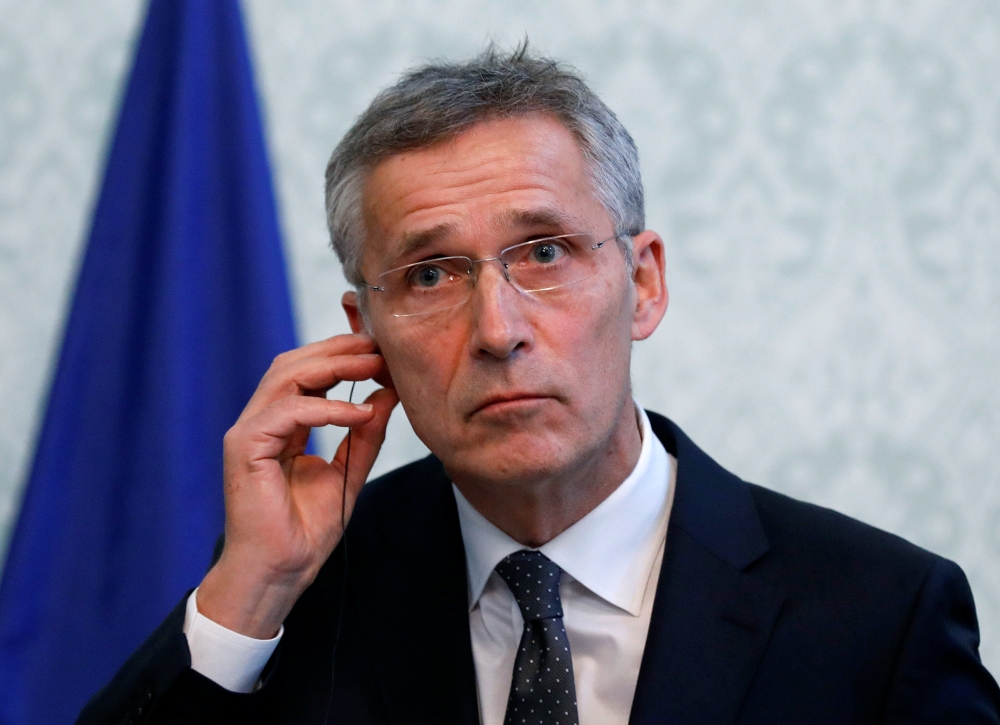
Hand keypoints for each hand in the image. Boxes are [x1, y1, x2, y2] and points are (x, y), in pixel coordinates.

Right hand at [197, 333, 397, 637]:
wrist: (280, 573)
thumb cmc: (305, 532)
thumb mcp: (348, 473)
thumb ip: (365, 435)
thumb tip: (387, 396)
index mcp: (280, 425)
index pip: (307, 373)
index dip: (343, 356)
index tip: (382, 352)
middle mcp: (260, 422)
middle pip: (294, 363)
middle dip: (339, 350)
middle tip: (379, 347)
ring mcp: (248, 432)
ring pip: (287, 376)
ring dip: (334, 366)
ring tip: (374, 368)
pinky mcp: (244, 447)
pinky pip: (287, 411)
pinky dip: (325, 407)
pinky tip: (358, 413)